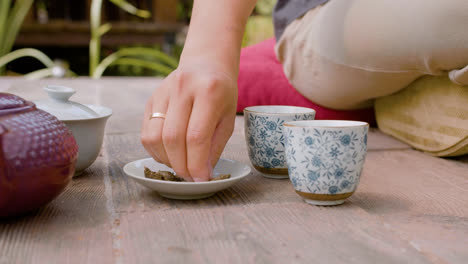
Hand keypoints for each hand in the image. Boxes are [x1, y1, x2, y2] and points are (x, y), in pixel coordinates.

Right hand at [141, 62, 236, 181]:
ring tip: (180, 165)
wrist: (205, 64)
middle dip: (180, 165)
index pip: (196, 136)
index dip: (197, 163)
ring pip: (154, 137)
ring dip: (166, 160)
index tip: (201, 179)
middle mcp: (183, 88)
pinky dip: (156, 151)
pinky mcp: (151, 99)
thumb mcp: (228, 118)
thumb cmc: (221, 94)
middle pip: (172, 138)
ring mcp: (163, 92)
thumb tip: (201, 174)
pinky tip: (169, 153)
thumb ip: (215, 146)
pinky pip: (146, 132)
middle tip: (189, 176)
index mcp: (209, 91)